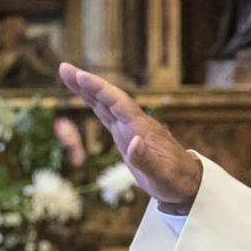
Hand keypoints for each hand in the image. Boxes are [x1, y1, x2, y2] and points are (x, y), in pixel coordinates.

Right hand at [58, 62, 202, 212]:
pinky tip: (85, 96)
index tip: (82, 76)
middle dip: (87, 83)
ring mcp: (130, 128)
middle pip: (108, 97)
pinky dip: (95, 103)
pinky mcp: (126, 136)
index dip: (100, 89)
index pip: (118, 104)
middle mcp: (135, 123)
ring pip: (106, 104)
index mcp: (142, 129)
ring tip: (68, 75)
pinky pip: (107, 115)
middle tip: (64, 68)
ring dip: (87, 90)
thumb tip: (135, 141)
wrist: (187, 183)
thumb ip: (146, 159)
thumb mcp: (161, 175)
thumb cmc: (174, 180)